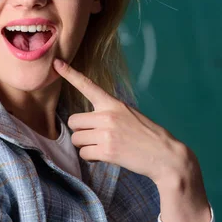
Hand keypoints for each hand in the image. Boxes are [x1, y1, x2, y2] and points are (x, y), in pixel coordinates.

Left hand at [52, 58, 206, 190]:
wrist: (165, 155)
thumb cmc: (147, 135)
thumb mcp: (129, 114)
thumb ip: (108, 112)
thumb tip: (87, 121)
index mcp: (113, 104)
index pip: (87, 85)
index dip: (70, 74)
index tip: (57, 63)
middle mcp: (107, 115)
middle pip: (74, 121)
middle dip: (80, 131)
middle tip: (96, 136)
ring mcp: (106, 133)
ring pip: (76, 138)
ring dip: (85, 145)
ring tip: (104, 146)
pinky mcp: (107, 150)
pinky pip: (84, 154)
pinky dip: (92, 157)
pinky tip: (106, 156)